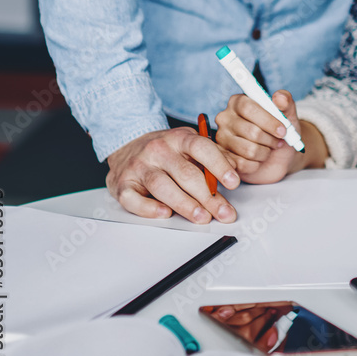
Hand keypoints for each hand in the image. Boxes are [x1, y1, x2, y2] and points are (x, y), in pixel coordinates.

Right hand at [106, 127, 239, 223]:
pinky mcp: (123, 184)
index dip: (219, 165)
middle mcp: (158, 149)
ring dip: (185, 204)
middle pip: (186, 174)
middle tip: (224, 213)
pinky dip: (148, 209)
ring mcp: (139, 166)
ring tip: (202, 217)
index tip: (234, 182)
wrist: (127, 145)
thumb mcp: (189, 146)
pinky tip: (164, 214)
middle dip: (208, 197)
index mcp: (179, 138)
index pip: (202, 148)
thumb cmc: (166, 151)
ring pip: (163, 186)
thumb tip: (234, 171)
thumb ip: (211, 157)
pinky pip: (133, 199)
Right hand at [215, 90, 305, 184]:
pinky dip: (257, 164)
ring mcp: (222, 138)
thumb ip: (286, 102)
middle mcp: (226, 118)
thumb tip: (280, 98)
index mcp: (238, 102)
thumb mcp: (288, 114)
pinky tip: (258, 159)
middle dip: (270, 139)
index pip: (248, 108)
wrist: (279, 154)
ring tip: (268, 149)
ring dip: (265, 152)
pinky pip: (243, 164)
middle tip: (279, 141)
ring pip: (248, 150)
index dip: (268, 120)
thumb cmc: (280, 130)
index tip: (283, 130)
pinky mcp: (224, 158)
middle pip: (251, 131)